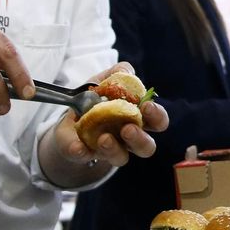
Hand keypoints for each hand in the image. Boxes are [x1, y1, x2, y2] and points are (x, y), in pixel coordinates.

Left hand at [44, 63, 168, 174]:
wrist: (71, 116)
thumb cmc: (98, 98)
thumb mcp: (106, 80)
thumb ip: (118, 73)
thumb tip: (125, 72)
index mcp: (138, 118)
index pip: (158, 122)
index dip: (157, 116)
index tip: (146, 106)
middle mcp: (128, 138)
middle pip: (146, 147)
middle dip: (139, 139)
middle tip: (128, 128)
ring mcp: (109, 149)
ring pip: (121, 158)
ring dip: (114, 149)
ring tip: (103, 138)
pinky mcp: (85, 153)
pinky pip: (85, 157)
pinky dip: (82, 152)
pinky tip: (78, 146)